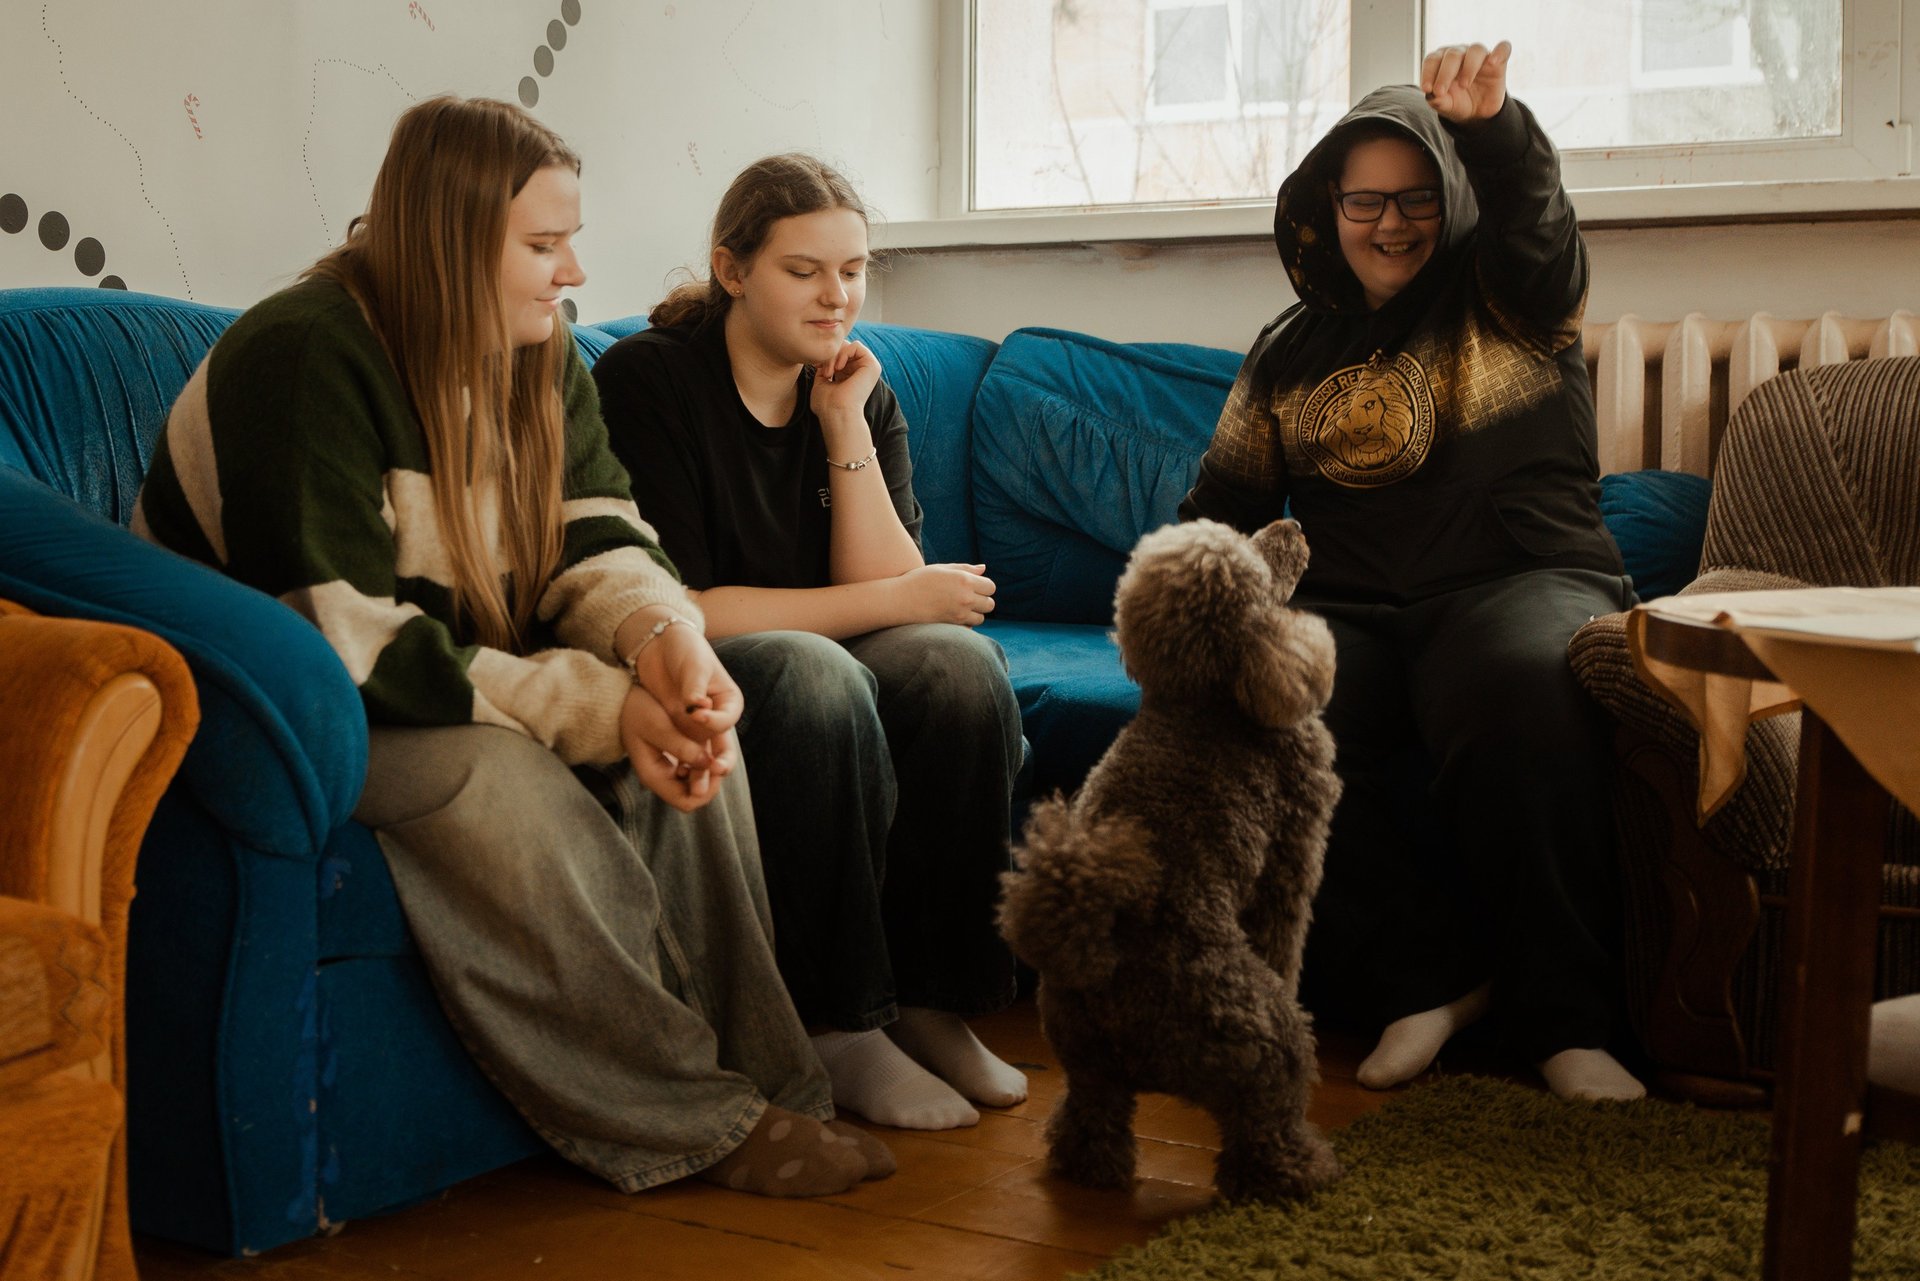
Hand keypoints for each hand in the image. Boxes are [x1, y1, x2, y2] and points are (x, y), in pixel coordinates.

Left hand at [622, 624, 742, 810]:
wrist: (660, 646)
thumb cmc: (684, 649)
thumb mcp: (693, 663)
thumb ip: (694, 685)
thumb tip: (695, 706)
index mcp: (729, 700)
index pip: (726, 718)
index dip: (712, 720)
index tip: (695, 712)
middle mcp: (717, 718)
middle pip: (722, 746)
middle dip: (719, 763)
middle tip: (714, 770)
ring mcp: (698, 728)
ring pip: (704, 756)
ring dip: (700, 772)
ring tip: (693, 785)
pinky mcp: (679, 733)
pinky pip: (685, 754)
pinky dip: (683, 766)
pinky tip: (675, 774)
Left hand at [810, 339, 882, 428]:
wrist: (837, 414)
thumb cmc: (827, 405)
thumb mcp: (821, 383)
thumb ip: (824, 369)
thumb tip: (822, 358)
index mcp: (850, 375)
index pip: (838, 353)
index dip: (826, 356)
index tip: (815, 366)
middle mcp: (860, 371)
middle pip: (842, 347)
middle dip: (829, 355)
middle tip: (820, 368)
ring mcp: (868, 368)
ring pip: (848, 346)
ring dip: (834, 355)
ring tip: (829, 372)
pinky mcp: (873, 365)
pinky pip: (856, 345)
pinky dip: (844, 353)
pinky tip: (838, 368)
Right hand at [894, 563, 996, 626]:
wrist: (900, 600)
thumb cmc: (919, 580)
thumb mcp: (942, 569)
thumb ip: (965, 568)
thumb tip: (984, 569)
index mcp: (964, 580)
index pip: (990, 587)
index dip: (984, 587)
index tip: (975, 587)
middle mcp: (965, 598)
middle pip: (990, 604)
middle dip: (982, 601)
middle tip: (968, 598)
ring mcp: (959, 614)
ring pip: (981, 618)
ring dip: (975, 614)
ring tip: (960, 608)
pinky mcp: (952, 626)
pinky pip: (969, 628)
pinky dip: (966, 624)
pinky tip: (953, 617)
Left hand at [1421, 40, 1510, 123]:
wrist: (1478, 113)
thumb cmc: (1458, 103)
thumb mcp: (1446, 106)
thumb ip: (1438, 101)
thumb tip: (1432, 96)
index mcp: (1442, 61)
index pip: (1433, 59)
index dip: (1428, 72)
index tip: (1426, 89)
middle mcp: (1461, 54)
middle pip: (1452, 54)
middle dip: (1445, 73)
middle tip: (1440, 91)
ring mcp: (1480, 56)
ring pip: (1475, 50)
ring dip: (1469, 67)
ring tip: (1464, 85)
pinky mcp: (1499, 61)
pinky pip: (1503, 48)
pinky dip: (1500, 52)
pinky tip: (1493, 62)